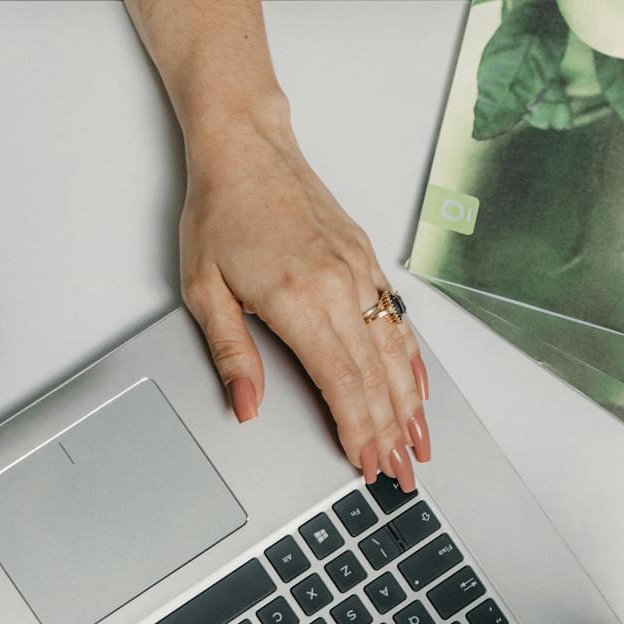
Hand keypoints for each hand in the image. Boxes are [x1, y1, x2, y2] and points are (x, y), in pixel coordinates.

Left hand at [177, 111, 429, 488]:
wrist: (247, 147)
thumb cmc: (220, 212)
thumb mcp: (204, 290)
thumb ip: (231, 354)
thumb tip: (247, 407)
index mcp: (298, 299)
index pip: (340, 383)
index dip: (357, 431)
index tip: (366, 464)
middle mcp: (338, 286)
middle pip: (374, 377)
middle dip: (390, 433)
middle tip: (401, 474)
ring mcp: (358, 272)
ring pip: (394, 353)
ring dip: (409, 405)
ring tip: (419, 445)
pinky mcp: (365, 260)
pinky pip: (396, 320)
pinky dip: (411, 361)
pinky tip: (417, 389)